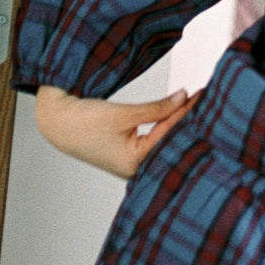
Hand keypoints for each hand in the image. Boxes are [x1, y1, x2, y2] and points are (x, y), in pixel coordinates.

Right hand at [34, 85, 194, 178]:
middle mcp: (135, 169)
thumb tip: (184, 97)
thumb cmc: (84, 121)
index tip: (202, 95)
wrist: (57, 123)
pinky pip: (154, 143)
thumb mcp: (124, 113)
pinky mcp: (128, 157)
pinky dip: (165, 128)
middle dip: (187, 121)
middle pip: (170, 142)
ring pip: (163, 142)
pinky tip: (178, 116)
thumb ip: (157, 108)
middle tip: (207, 100)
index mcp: (134, 163)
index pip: (170, 134)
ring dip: (178, 123)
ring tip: (196, 105)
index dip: (186, 112)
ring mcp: (132, 165)